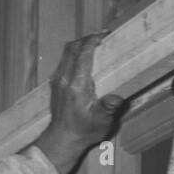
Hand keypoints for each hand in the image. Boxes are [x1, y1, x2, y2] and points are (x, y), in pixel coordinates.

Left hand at [34, 34, 126, 173]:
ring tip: (94, 43)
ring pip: (67, 52)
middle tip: (102, 36)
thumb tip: (118, 97)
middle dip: (87, 38)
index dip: (93, 40)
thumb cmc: (84, 130)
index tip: (104, 35)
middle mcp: (64, 78)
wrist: (63, 139)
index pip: (83, 53)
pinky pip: (64, 60)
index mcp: (76, 84)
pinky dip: (74, 53)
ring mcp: (57, 80)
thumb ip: (109, 106)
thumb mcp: (101, 120)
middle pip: (73, 47)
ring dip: (80, 44)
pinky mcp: (55, 83)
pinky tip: (84, 57)